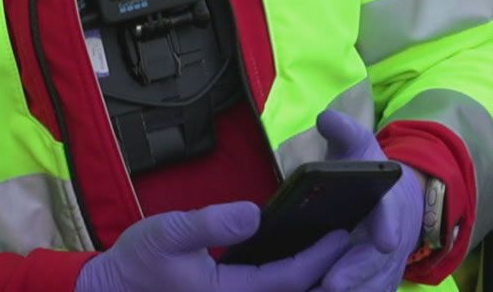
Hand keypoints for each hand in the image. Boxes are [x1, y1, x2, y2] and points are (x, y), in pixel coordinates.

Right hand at [75, 201, 350, 291]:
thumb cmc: (137, 263)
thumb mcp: (169, 233)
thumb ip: (211, 224)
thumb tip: (255, 213)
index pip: (289, 277)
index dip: (319, 255)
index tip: (343, 231)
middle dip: (327, 270)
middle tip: (355, 237)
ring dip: (311, 276)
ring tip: (337, 246)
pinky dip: (291, 279)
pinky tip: (301, 259)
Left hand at [310, 111, 424, 291]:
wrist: (400, 200)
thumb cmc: (372, 174)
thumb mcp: (360, 147)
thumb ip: (344, 131)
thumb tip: (326, 118)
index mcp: (391, 206)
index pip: (393, 218)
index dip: (387, 229)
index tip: (384, 241)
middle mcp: (393, 243)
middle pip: (377, 264)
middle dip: (355, 274)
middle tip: (330, 283)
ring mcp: (387, 269)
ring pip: (371, 287)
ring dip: (349, 289)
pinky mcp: (376, 285)